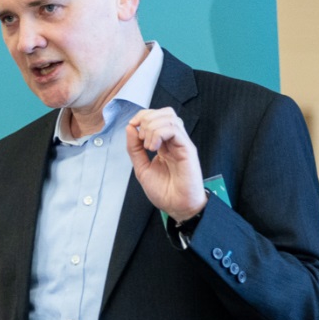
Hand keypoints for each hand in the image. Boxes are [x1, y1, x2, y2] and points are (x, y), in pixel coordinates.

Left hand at [126, 107, 205, 222]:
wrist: (177, 207)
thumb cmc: (164, 191)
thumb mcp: (141, 167)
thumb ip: (134, 148)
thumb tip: (130, 127)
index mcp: (164, 143)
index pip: (156, 116)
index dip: (142, 116)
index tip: (132, 127)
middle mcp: (174, 141)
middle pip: (165, 112)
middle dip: (147, 119)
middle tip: (141, 138)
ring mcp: (182, 143)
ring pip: (169, 118)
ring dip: (152, 127)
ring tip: (148, 146)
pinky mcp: (188, 149)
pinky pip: (174, 129)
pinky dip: (159, 134)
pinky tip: (154, 148)